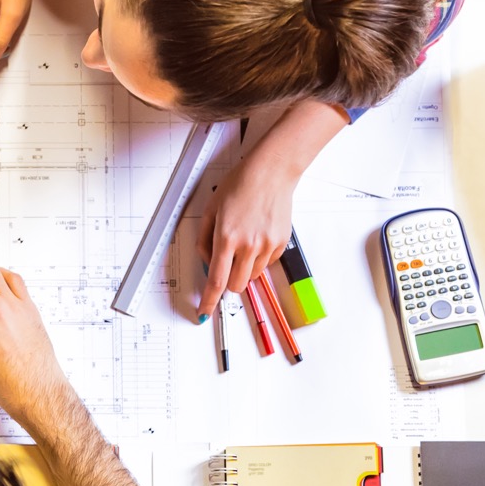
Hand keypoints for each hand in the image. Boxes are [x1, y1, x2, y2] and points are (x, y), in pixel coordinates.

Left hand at [196, 152, 295, 317]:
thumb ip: (205, 239)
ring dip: (243, 268)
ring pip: (251, 276)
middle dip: (227, 282)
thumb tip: (207, 262)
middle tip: (225, 264)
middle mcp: (248, 245)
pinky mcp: (280, 243)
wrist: (270, 173)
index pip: (216, 281)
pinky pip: (266, 264)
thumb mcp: (211, 209)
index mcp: (226, 237)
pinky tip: (256, 236)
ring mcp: (267, 246)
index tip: (204, 312)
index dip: (208, 301)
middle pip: (236, 285)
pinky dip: (258, 258)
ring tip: (242, 241)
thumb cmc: (239, 185)